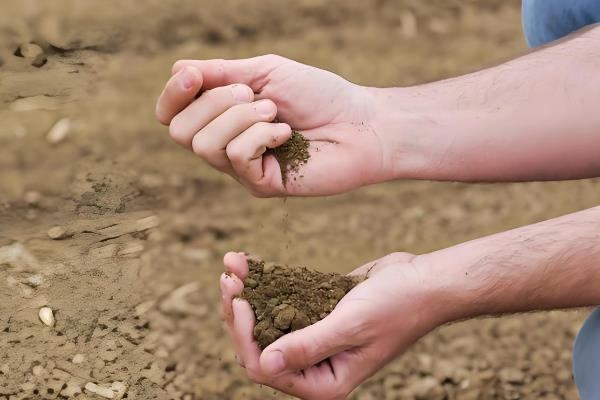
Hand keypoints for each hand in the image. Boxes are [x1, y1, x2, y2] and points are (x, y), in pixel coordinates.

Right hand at [155, 55, 393, 196]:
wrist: (360, 124)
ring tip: (274, 112)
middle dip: (214, 103)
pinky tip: (286, 134)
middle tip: (254, 94)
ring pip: (204, 145)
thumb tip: (178, 71)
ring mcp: (241, 168)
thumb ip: (222, 72)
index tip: (193, 77)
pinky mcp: (260, 184)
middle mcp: (225, 144)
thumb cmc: (319, 95)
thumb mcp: (267, 72)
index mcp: (222, 116)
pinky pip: (236, 156)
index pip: (171, 114)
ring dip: (240, 118)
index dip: (172, 95)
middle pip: (180, 131)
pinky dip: (261, 135)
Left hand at [219, 252, 442, 399]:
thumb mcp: (351, 327)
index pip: (266, 369)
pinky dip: (265, 282)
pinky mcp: (316, 311)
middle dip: (239, 312)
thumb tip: (265, 363)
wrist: (424, 282)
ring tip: (233, 264)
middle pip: (259, 344)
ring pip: (266, 320)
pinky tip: (249, 262)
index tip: (239, 300)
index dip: (245, 337)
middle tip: (228, 278)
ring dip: (248, 293)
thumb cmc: (397, 308)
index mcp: (324, 381)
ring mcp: (314, 336)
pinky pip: (283, 300)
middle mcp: (315, 363)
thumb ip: (308, 347)